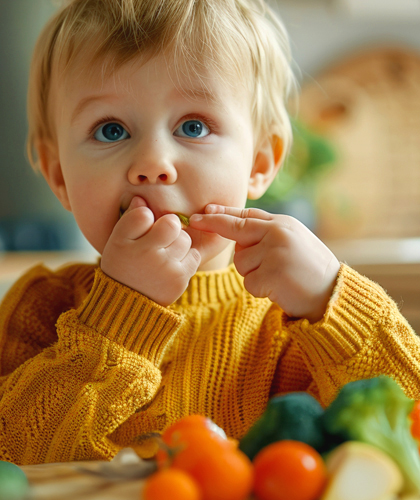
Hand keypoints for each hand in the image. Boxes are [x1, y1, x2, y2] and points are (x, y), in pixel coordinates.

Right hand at [101, 196, 200, 305]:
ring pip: (185, 239)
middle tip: (157, 242)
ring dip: (178, 243)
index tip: (144, 230)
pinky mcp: (181, 279)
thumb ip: (131, 220)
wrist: (129, 302)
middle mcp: (150, 257)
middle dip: (167, 229)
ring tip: (164, 254)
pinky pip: (194, 255)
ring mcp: (168, 269)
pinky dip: (186, 256)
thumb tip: (142, 199)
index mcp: (130, 245)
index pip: (146, 215)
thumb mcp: (118, 242)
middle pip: (172, 225)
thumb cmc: (122, 266)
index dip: (148, 219)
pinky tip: (172, 264)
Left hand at [189, 205, 339, 321]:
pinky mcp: (273, 273)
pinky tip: (279, 289)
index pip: (248, 215)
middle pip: (236, 229)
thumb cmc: (310, 269)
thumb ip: (267, 234)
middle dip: (214, 225)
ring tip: (277, 277)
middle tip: (194, 221)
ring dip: (253, 274)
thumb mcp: (292, 242)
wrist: (332, 294)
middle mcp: (278, 233)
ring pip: (241, 262)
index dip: (223, 213)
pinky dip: (260, 289)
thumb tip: (237, 237)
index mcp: (283, 224)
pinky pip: (249, 282)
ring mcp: (275, 252)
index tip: (202, 211)